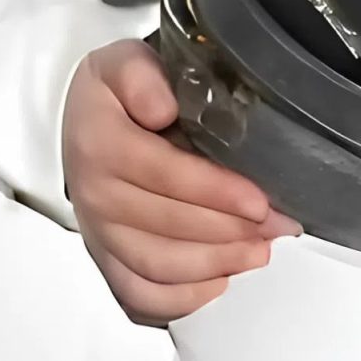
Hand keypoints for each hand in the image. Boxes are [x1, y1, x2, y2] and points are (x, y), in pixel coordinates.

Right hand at [63, 39, 296, 325]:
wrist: (85, 125)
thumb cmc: (114, 98)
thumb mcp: (124, 63)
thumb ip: (141, 75)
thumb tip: (162, 108)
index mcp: (98, 141)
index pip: (163, 175)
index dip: (216, 192)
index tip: (258, 201)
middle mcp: (92, 192)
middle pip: (169, 225)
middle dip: (231, 230)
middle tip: (275, 224)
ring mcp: (98, 232)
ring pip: (160, 266)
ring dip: (216, 263)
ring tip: (258, 250)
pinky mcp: (105, 261)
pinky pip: (141, 295)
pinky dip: (183, 297)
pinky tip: (218, 280)